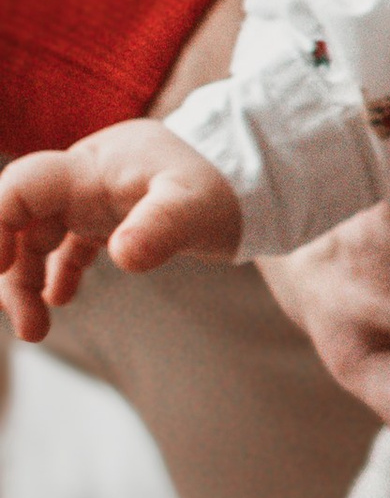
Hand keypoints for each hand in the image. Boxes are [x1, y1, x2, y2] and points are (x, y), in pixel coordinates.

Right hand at [0, 120, 242, 339]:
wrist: (257, 174)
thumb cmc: (226, 185)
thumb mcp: (198, 207)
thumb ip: (161, 227)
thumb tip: (122, 256)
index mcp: (95, 168)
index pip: (22, 187)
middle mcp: (86, 178)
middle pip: (19, 219)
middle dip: (11, 272)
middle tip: (30, 328)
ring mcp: (95, 196)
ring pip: (37, 237)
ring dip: (28, 281)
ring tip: (39, 329)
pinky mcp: (110, 216)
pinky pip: (65, 244)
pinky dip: (55, 273)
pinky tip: (59, 301)